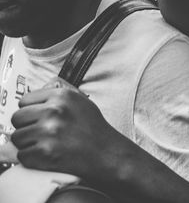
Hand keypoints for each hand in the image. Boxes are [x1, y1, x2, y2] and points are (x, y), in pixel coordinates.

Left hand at [10, 80, 126, 181]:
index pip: (24, 100)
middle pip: (17, 118)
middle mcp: (54, 111)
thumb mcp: (80, 102)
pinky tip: (46, 155)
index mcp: (62, 96)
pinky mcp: (44, 153)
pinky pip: (22, 155)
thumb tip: (30, 103)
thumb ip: (56, 99)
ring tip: (45, 144)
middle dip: (25, 126)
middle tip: (39, 133)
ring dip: (27, 143)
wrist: (106, 153)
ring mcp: (48, 132)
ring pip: (16, 138)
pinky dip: (31, 158)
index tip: (37, 118)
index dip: (29, 111)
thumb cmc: (93, 129)